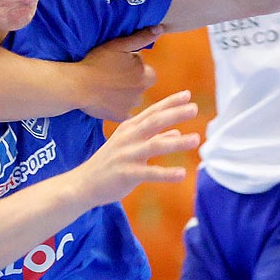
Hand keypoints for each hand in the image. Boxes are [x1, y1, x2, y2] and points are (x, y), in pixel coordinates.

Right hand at [77, 24, 159, 121]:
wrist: (78, 85)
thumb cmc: (97, 62)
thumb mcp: (119, 45)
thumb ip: (142, 38)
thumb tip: (160, 29)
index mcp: (146, 75)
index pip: (145, 71)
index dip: (132, 67)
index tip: (119, 66)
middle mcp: (143, 92)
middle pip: (139, 86)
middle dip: (130, 82)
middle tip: (111, 77)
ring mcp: (132, 106)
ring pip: (131, 99)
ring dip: (124, 95)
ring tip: (107, 88)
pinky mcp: (121, 117)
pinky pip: (123, 112)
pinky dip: (117, 108)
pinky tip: (105, 100)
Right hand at [81, 90, 199, 206]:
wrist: (83, 184)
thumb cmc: (109, 164)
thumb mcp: (130, 146)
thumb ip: (154, 138)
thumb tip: (176, 132)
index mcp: (129, 128)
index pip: (153, 112)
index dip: (170, 102)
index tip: (188, 95)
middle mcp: (128, 138)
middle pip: (154, 122)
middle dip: (175, 114)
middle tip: (195, 108)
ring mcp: (126, 155)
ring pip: (154, 145)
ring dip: (177, 142)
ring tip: (196, 139)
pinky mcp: (126, 174)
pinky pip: (149, 173)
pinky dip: (166, 173)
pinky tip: (182, 174)